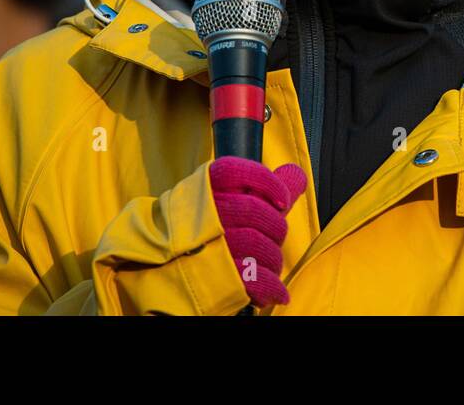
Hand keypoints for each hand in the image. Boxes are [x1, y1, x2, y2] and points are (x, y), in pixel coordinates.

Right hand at [208, 156, 307, 306]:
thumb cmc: (205, 233)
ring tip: (270, 265)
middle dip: (275, 226)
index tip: (283, 200)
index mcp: (203, 190)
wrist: (166, 273)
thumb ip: (264, 188)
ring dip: (273, 258)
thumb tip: (297, 174)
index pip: (234, 172)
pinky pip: (253, 277)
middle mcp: (203, 214)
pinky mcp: (214, 277)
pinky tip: (276, 291)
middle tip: (274, 237)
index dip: (266, 182)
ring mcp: (207, 245)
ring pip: (256, 243)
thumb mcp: (228, 203)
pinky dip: (271, 285)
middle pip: (255, 210)